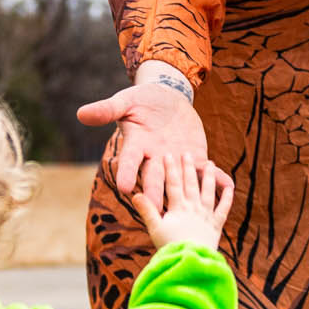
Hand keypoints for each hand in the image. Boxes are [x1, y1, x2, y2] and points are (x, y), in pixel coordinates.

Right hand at [76, 64, 207, 211]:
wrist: (167, 100)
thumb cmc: (141, 100)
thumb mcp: (125, 101)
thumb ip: (107, 109)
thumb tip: (81, 113)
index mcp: (136, 145)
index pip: (128, 161)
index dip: (126, 173)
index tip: (122, 187)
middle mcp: (155, 158)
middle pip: (153, 178)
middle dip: (155, 193)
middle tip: (155, 209)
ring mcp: (176, 160)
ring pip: (180, 179)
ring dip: (187, 190)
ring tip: (193, 206)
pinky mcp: (195, 157)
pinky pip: (205, 170)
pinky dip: (215, 177)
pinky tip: (227, 185)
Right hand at [135, 152, 234, 251]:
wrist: (191, 263)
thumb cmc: (170, 247)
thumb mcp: (155, 229)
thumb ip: (147, 210)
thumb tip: (135, 194)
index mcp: (178, 208)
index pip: (173, 184)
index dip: (170, 169)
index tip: (168, 155)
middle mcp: (193, 208)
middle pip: (191, 184)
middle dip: (188, 167)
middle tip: (186, 152)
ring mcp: (206, 216)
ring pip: (208, 192)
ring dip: (209, 177)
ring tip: (211, 163)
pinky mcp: (216, 225)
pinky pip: (223, 209)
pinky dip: (227, 198)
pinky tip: (230, 187)